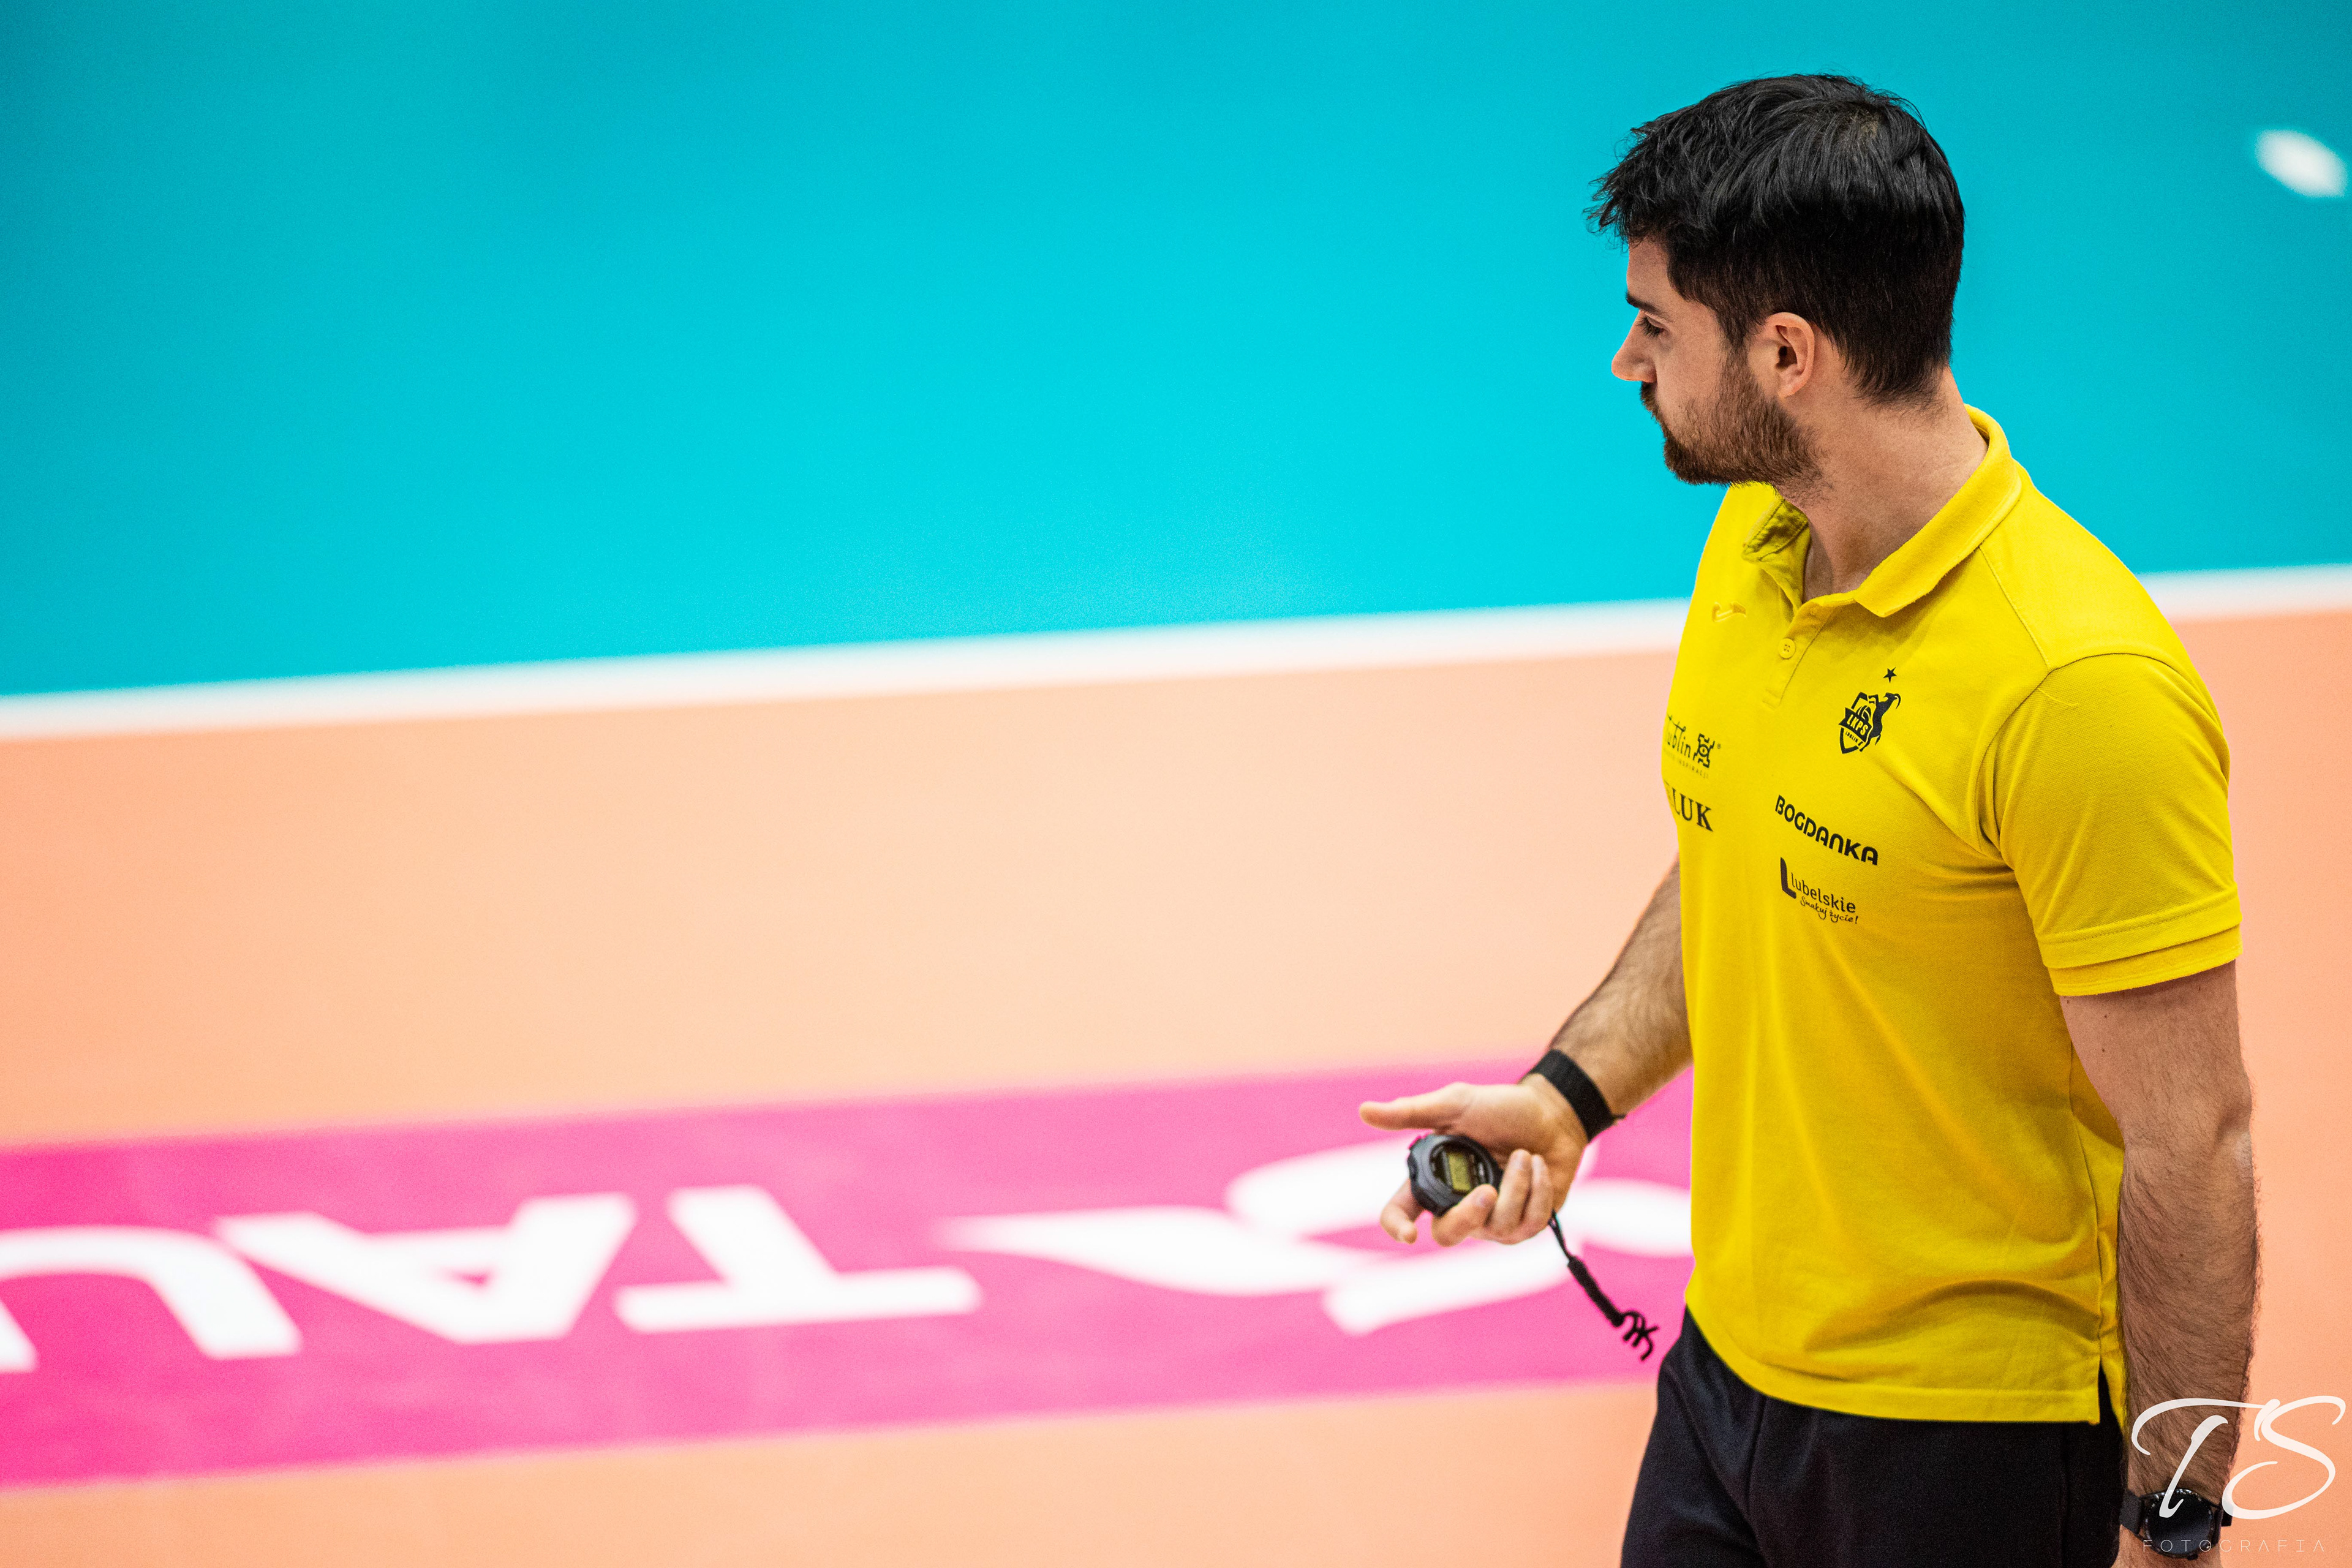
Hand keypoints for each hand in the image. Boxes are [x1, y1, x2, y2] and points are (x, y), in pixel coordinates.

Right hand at [1358, 1078, 1586, 1247]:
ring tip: (1525, 1154)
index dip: (1397, 1227)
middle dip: (1469, 1216)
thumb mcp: (1456, 1105)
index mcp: (1434, 1178)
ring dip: (1516, 1186)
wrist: (1552, 1114)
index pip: (1401, 1211)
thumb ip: (1412, 1112)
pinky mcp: (1526, 1224)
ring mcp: (1493, 1220)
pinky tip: (1538, 1165)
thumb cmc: (1500, 1108)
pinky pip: (1529, 1224)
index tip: (1408, 1234)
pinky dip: (1538, 1190)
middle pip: (1447, 1235)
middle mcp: (1458, 1204)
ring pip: (1496, 1228)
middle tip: (1488, 1190)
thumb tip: (1364, 1111)